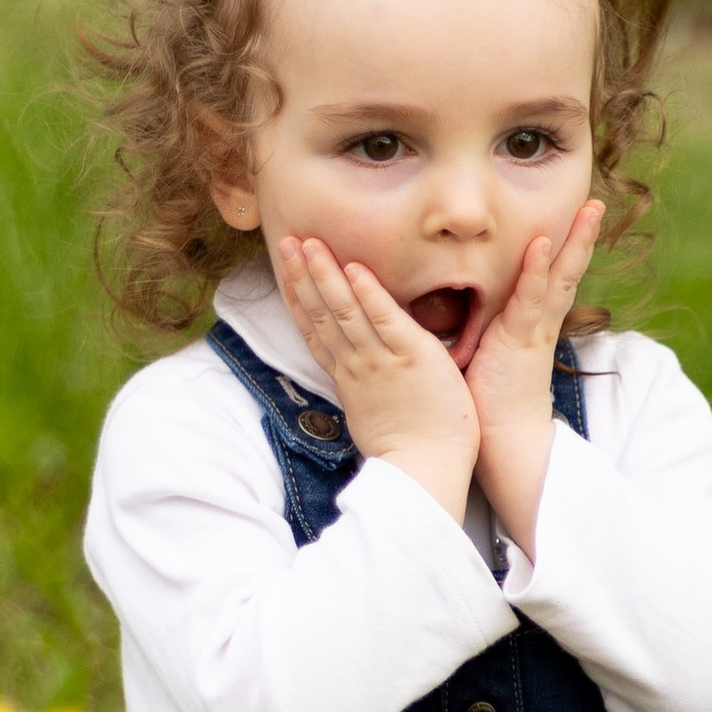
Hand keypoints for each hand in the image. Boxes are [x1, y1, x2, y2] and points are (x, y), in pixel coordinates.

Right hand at [277, 235, 478, 526]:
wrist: (424, 472)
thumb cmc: (409, 448)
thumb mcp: (373, 413)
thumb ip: (366, 384)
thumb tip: (362, 370)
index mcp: (349, 377)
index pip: (316, 329)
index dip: (299, 296)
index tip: (287, 267)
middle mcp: (357, 365)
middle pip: (322, 313)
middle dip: (303, 275)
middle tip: (288, 239)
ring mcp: (380, 361)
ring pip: (344, 311)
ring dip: (325, 274)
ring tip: (309, 243)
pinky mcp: (411, 358)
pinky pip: (386, 319)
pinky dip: (369, 293)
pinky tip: (355, 267)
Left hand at [465, 198, 606, 560]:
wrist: (498, 440)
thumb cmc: (485, 400)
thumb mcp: (483, 352)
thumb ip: (478, 329)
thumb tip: (453, 310)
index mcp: (530, 324)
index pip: (550, 278)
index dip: (561, 247)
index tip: (573, 217)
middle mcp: (539, 322)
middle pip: (567, 270)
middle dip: (582, 236)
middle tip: (596, 202)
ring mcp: (534, 330)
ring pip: (560, 278)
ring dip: (575, 243)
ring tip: (590, 209)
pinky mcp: (521, 340)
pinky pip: (533, 299)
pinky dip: (540, 271)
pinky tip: (543, 245)